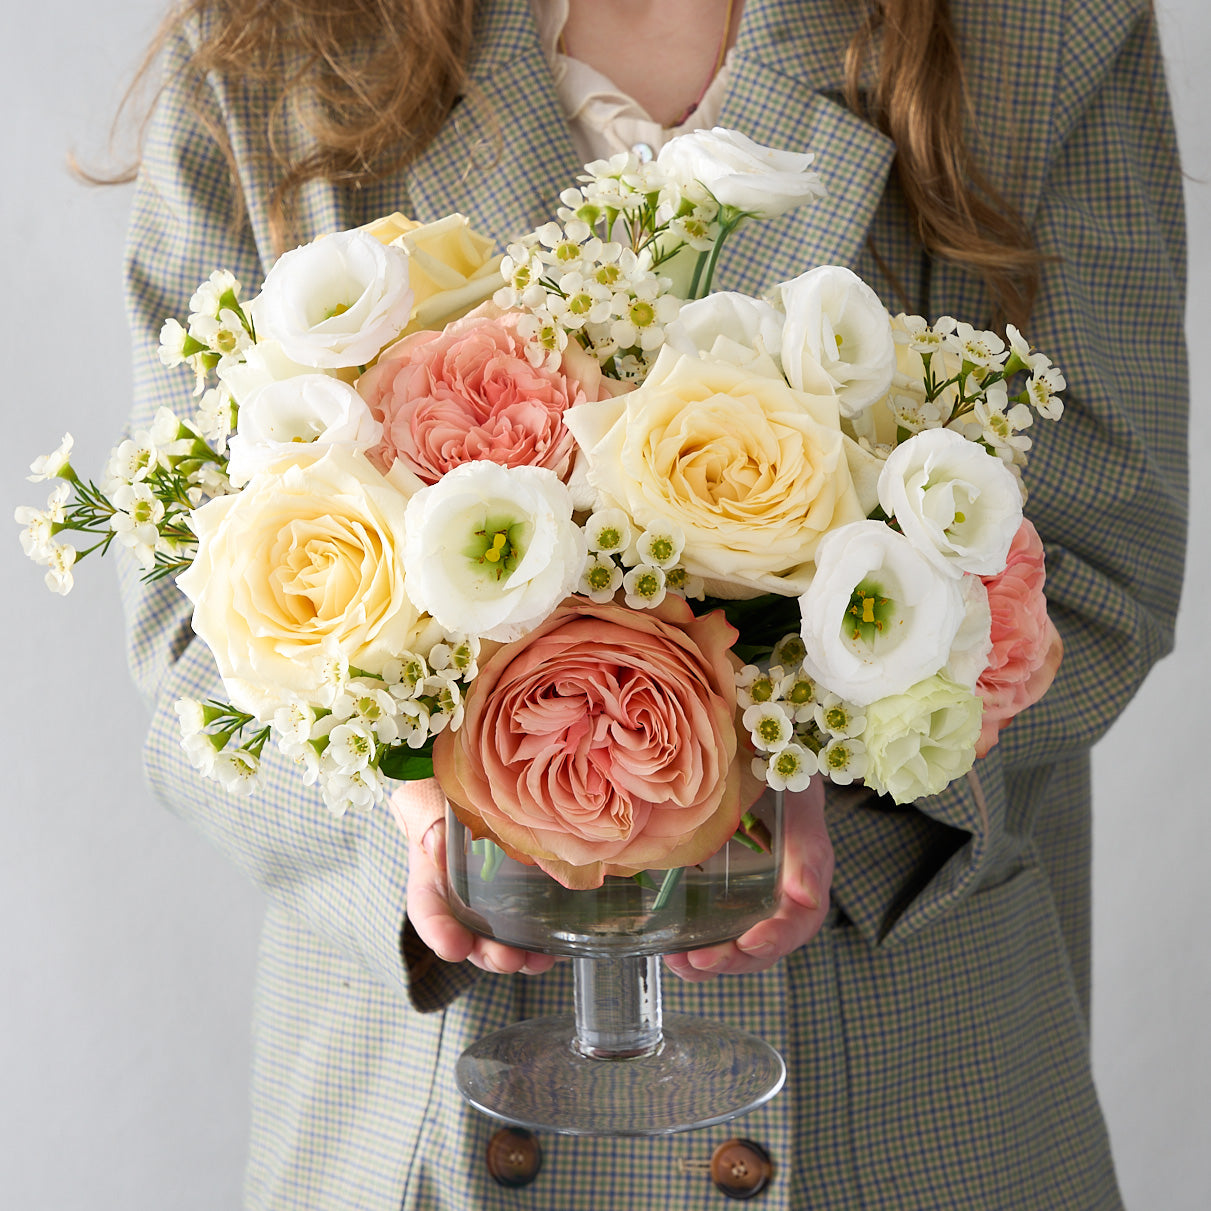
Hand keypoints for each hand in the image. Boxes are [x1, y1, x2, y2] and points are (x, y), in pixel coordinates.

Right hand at [389, 779, 556, 975]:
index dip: (438, 932)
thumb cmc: (448, 793)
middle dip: (487, 954)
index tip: (453, 948)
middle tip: (508, 959)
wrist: (479, 786)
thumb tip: (436, 846)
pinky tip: (557, 947)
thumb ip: (427, 819)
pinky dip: (542, 942)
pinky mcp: (522, 894)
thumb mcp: (429, 799)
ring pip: (500, 939)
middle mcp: (459, 896)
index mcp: (431, 876)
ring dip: (518, 957)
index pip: (427, 910)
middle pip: (468, 936)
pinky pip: (529, 926)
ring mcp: (491, 900)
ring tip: (538, 960)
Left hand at [663, 776, 832, 981]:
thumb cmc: (782, 771)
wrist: (760, 752)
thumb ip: (807, 846)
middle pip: (767, 944)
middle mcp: (784, 893)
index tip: (748, 943)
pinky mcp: (728, 889)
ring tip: (678, 962)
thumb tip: (806, 898)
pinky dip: (697, 943)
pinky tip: (671, 948)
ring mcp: (755, 894)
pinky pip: (718, 926)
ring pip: (741, 943)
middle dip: (733, 959)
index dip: (777, 939)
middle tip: (697, 961)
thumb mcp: (798, 798)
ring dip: (712, 960)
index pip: (801, 920)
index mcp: (809, 873)